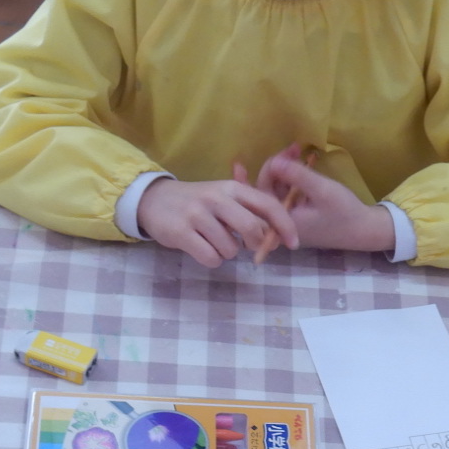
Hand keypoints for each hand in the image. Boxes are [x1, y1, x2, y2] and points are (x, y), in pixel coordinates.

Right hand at [137, 175, 300, 267]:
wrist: (154, 200)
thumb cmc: (197, 203)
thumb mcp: (223, 197)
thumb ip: (248, 211)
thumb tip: (275, 235)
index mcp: (232, 188)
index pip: (268, 205)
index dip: (285, 226)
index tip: (293, 243)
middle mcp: (216, 198)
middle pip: (252, 230)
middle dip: (255, 245)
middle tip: (246, 246)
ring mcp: (197, 215)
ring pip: (230, 249)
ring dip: (227, 253)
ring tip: (213, 242)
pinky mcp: (181, 232)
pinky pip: (210, 258)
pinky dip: (211, 260)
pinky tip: (201, 248)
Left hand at [253, 147, 395, 253]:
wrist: (364, 230)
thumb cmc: (344, 212)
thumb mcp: (322, 190)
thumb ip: (297, 176)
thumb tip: (274, 161)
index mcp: (280, 222)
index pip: (261, 191)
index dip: (270, 167)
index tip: (288, 151)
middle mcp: (278, 223)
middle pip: (266, 189)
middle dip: (277, 166)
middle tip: (295, 149)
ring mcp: (287, 219)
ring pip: (276, 189)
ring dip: (284, 170)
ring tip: (298, 152)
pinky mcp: (295, 215)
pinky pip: (285, 194)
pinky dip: (290, 179)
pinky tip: (298, 164)